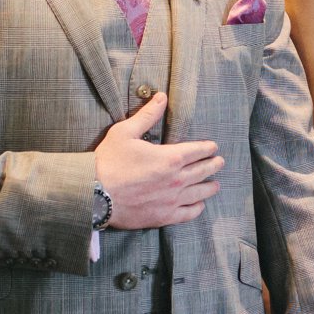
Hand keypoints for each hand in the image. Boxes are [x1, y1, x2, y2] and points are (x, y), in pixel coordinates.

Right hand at [95, 94, 224, 228]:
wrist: (93, 194)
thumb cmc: (108, 161)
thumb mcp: (125, 132)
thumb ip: (147, 115)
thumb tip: (161, 97)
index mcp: (170, 157)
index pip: (199, 150)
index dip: (209, 147)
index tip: (213, 147)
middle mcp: (177, 180)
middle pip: (204, 171)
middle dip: (214, 164)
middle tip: (220, 162)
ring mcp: (172, 200)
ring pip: (201, 193)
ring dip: (210, 186)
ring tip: (215, 184)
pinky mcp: (164, 217)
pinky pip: (188, 214)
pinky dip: (197, 208)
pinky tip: (199, 205)